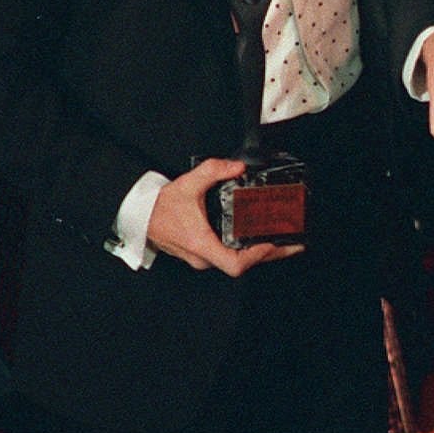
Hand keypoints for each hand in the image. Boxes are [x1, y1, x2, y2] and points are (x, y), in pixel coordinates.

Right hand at [145, 158, 302, 276]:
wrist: (139, 216)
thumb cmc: (160, 206)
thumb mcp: (188, 183)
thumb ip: (213, 170)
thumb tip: (237, 167)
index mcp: (201, 244)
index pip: (235, 264)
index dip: (257, 256)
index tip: (273, 244)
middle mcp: (203, 257)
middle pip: (242, 265)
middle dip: (270, 254)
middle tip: (294, 244)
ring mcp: (202, 259)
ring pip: (237, 262)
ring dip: (261, 253)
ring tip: (284, 242)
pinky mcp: (202, 255)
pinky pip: (230, 258)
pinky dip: (248, 250)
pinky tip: (261, 239)